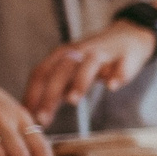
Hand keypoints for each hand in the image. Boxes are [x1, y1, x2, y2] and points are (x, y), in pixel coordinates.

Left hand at [23, 21, 156, 130]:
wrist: (130, 37)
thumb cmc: (96, 60)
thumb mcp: (72, 71)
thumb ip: (57, 89)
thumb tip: (35, 114)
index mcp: (63, 55)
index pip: (41, 73)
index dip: (32, 94)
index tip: (26, 116)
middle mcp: (80, 52)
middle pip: (61, 71)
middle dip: (49, 95)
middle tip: (42, 118)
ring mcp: (103, 53)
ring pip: (88, 65)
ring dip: (79, 82)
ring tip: (73, 101)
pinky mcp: (126, 57)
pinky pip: (121, 66)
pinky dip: (116, 75)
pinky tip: (112, 87)